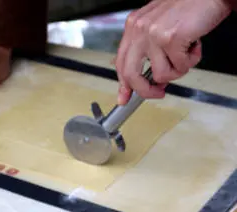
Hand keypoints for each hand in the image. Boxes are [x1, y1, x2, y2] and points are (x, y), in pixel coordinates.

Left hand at [115, 0, 231, 103]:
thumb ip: (150, 49)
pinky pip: (179, 67)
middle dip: (146, 91)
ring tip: (186, 52)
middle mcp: (140, 29)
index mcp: (134, 25)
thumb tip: (148, 78)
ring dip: (178, 70)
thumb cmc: (190, 7)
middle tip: (158, 93)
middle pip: (132, 75)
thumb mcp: (160, 25)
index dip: (124, 85)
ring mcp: (154, 34)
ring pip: (160, 75)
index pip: (121, 62)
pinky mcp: (171, 39)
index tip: (124, 98)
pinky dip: (191, 60)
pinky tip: (194, 44)